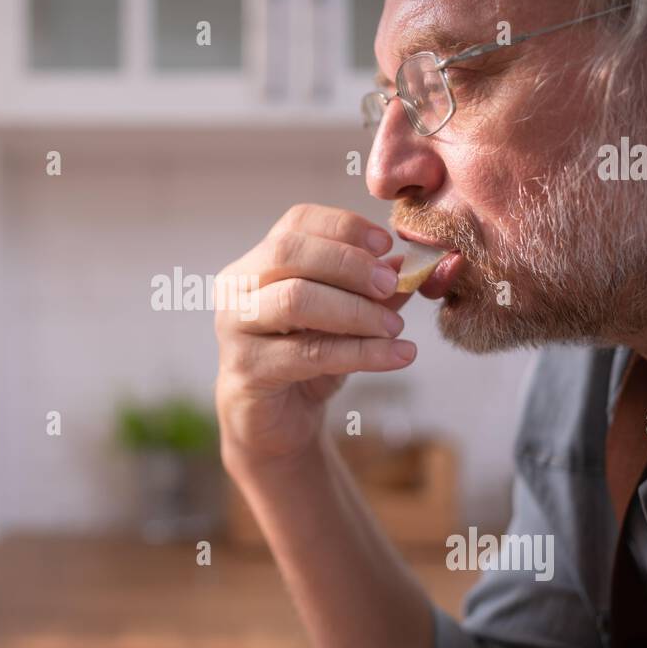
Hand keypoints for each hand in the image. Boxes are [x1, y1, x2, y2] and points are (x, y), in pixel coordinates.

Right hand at [214, 203, 416, 470]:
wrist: (275, 424)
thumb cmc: (304, 361)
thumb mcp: (342, 318)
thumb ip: (370, 289)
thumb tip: (410, 261)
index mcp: (257, 263)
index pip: (296, 223)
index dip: (344, 226)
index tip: (386, 245)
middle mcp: (237, 288)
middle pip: (289, 252)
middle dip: (349, 264)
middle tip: (392, 283)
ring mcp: (236, 329)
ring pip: (296, 299)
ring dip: (355, 309)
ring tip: (396, 326)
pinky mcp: (248, 371)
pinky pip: (311, 354)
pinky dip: (362, 352)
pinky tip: (398, 355)